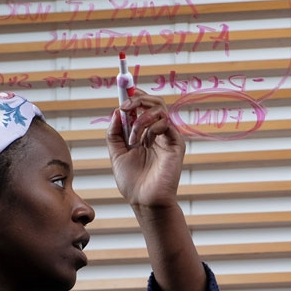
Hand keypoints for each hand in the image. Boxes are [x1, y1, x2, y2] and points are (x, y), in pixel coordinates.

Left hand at [107, 91, 185, 211]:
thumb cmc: (132, 181)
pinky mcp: (176, 144)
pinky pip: (167, 123)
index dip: (133, 95)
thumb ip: (114, 132)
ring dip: (141, 118)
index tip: (123, 89)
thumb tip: (117, 112)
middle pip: (154, 101)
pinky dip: (152, 127)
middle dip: (138, 99)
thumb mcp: (116, 152)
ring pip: (160, 108)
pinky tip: (145, 142)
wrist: (144, 200)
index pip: (142, 106)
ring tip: (133, 138)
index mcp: (144, 132)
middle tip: (125, 107)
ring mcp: (167, 137)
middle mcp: (157, 132)